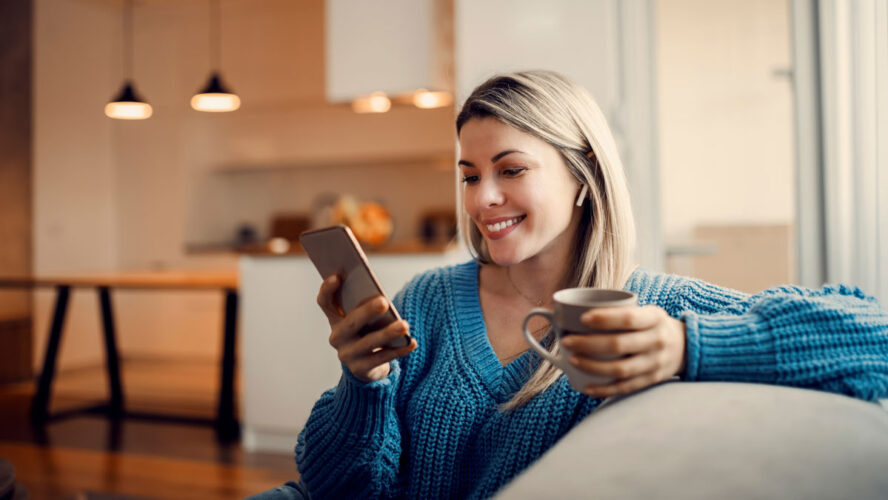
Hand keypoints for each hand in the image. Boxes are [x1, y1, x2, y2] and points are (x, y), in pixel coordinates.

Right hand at [317, 275, 416, 382]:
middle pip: (350, 323)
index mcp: (335, 319)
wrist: (365, 366)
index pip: (325, 302)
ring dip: (388, 333)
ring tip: (405, 325)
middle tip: (384, 301)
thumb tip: (382, 298)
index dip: (327, 290)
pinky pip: (382, 358)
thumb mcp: (363, 319)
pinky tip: (412, 342)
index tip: (337, 276)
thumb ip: (365, 306)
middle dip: (367, 311)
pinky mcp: (361, 370)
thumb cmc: (367, 332)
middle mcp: (337, 337)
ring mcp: (347, 355)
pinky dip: (399, 350)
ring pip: (369, 343)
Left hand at [560, 305, 685, 397]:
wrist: (685, 346)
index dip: (604, 319)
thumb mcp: (644, 310)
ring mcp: (655, 363)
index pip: (628, 318)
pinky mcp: (651, 380)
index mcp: (654, 318)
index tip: (581, 318)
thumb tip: (568, 310)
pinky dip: (604, 390)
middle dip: (588, 344)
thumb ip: (617, 310)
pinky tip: (586, 387)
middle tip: (566, 341)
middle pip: (619, 345)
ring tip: (571, 360)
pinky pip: (625, 387)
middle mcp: (657, 341)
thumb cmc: (651, 325)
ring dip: (592, 366)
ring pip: (620, 369)